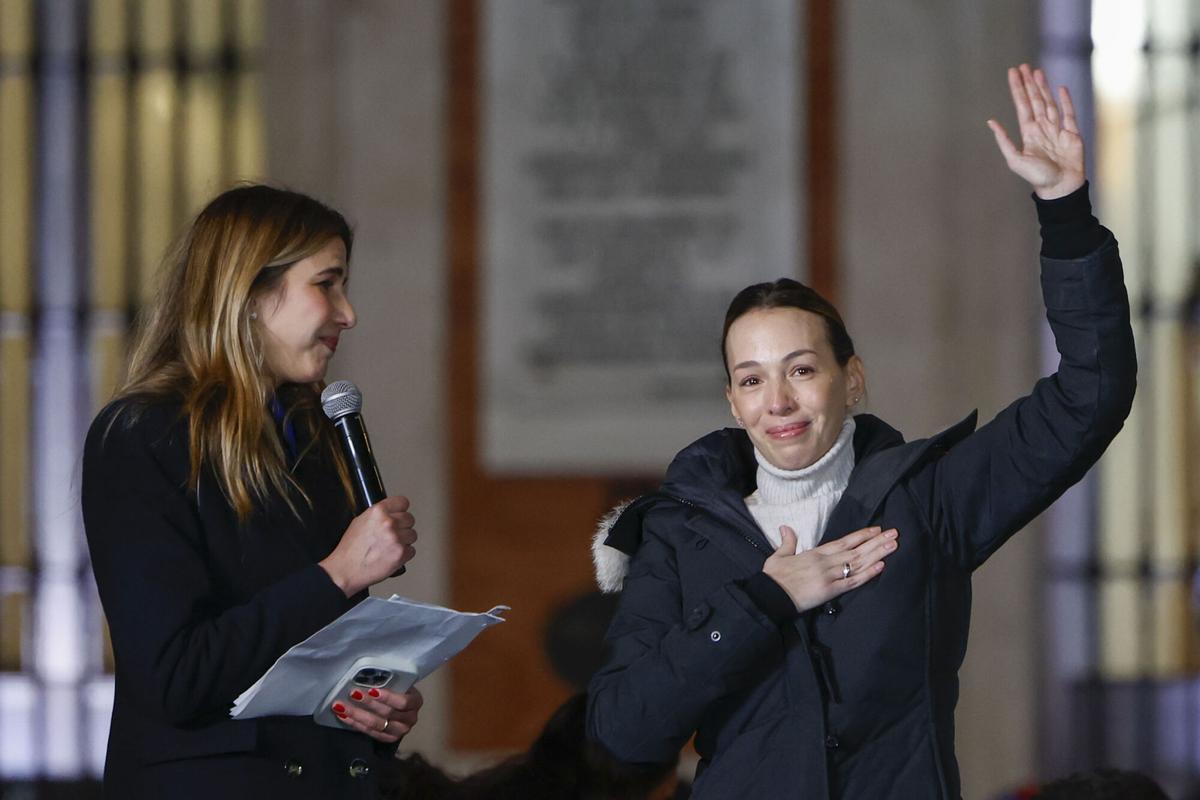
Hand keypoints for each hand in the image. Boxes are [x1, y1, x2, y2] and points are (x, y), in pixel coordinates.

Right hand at [319, 495, 416, 596]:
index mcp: (378, 512)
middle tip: (392, 534)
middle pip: (410, 518)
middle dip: (403, 526)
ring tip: (390, 546)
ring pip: (412, 534)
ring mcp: (396, 538)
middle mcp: (389, 523)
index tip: (400, 513)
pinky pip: (412, 550)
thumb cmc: (350, 549)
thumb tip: (390, 513)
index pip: (402, 502)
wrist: (346, 569)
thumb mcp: (360, 521)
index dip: (400, 509)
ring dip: (404, 540)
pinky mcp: (401, 553)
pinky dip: (404, 554)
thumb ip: (378, 515)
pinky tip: (391, 555)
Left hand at [331, 685, 421, 743]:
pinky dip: (355, 724)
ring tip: (341, 706)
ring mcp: (399, 731)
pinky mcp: (388, 739)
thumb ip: (390, 682)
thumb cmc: (399, 689)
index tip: (371, 690)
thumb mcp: (400, 683)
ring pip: (376, 725)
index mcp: (415, 702)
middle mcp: (410, 719)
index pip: (402, 702)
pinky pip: (370, 732)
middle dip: (367, 704)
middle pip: (387, 713)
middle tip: (352, 694)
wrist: (403, 706)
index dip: (387, 697)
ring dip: (356, 715)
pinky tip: (343, 716)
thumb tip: (367, 676)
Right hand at [762, 525, 896, 612]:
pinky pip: (852, 581)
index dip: (861, 535)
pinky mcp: (830, 590)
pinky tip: (881, 567)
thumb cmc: (774, 577)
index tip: (877, 529)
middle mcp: (826, 562)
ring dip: (877, 554)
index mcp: (815, 553)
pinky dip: (867, 574)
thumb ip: (787, 541)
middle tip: (894, 534)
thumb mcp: (778, 556)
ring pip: (858, 563)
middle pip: (856, 550)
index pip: (844, 541)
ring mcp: (829, 575)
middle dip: (876, 542)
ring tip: (893, 546)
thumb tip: (785, 527)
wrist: (771, 595)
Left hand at [987, 64, 1084, 198]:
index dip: (1018, 89)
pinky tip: (1060, 89)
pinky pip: (1069, 114)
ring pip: (1049, 103)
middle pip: (1035, 100)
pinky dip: (1065, 101)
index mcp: (1028, 133)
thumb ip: (1004, 140)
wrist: (1060, 187)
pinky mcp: (1072, 134)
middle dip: (1029, 83)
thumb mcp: (1015, 159)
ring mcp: (1057, 129)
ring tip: (1037, 71)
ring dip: (1043, 87)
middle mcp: (1042, 128)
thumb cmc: (1037, 177)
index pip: (1022, 105)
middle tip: (1023, 66)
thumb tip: (990, 122)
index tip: (1013, 73)